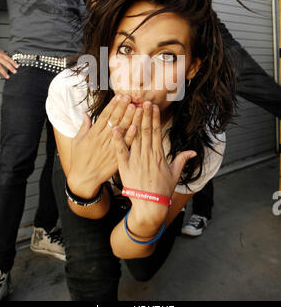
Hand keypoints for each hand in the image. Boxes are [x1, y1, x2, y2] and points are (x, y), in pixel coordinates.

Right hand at [0, 46, 17, 78]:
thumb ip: (4, 54)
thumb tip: (9, 55)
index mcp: (1, 54)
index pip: (8, 59)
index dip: (13, 63)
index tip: (17, 66)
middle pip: (5, 63)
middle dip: (10, 68)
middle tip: (14, 72)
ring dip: (4, 72)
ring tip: (7, 76)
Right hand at [67, 94, 141, 198]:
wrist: (83, 179)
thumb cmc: (79, 159)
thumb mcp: (77, 141)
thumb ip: (83, 127)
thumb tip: (85, 114)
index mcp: (93, 134)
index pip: (105, 116)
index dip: (113, 105)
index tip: (119, 96)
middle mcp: (102, 139)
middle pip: (114, 120)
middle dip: (123, 107)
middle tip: (130, 97)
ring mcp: (109, 148)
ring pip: (121, 130)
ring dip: (129, 118)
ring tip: (136, 107)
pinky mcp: (116, 157)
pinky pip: (124, 145)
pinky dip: (130, 136)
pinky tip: (136, 126)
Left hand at [112, 102, 195, 230]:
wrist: (150, 206)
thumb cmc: (163, 190)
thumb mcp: (174, 174)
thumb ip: (181, 160)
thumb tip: (192, 151)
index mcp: (158, 154)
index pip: (156, 132)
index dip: (154, 118)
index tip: (153, 107)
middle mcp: (147, 155)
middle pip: (146, 130)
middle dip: (144, 114)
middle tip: (142, 101)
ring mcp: (136, 160)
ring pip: (134, 137)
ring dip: (133, 121)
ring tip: (131, 108)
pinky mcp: (125, 167)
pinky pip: (120, 151)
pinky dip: (117, 139)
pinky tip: (114, 128)